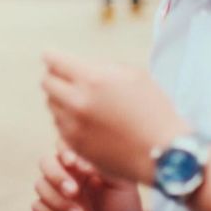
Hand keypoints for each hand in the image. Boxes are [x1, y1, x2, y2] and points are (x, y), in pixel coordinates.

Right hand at [32, 144, 146, 210]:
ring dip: (57, 200)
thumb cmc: (124, 205)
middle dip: (56, 176)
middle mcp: (64, 174)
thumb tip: (81, 164)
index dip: (63, 151)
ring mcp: (55, 193)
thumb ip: (103, 168)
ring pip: (40, 185)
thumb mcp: (121, 184)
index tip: (73, 163)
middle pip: (45, 162)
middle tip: (74, 191)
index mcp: (80, 162)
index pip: (62, 145)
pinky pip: (37, 207)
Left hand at [42, 51, 188, 184]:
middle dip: (54, 77)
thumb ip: (101, 66)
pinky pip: (59, 125)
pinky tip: (84, 119)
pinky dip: (67, 119)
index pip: (54, 61)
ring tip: (80, 100)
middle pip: (46, 82)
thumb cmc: (153, 110)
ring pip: (51, 104)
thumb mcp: (133, 75)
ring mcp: (73, 125)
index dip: (52, 57)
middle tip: (64, 78)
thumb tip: (76, 64)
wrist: (164, 153)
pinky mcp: (74, 144)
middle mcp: (77, 101)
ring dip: (60, 99)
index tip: (51, 57)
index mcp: (92, 79)